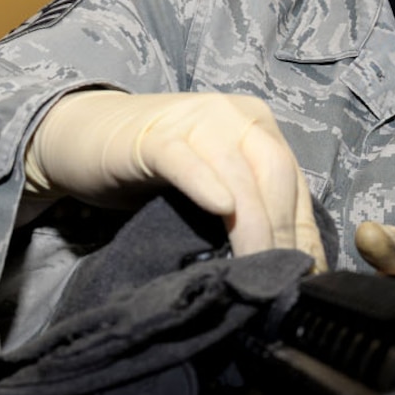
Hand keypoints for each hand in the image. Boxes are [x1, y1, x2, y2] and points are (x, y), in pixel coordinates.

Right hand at [26, 91, 325, 266]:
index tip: (307, 278)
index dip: (303, 233)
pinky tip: (218, 207)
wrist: (87, 136)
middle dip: (281, 231)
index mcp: (257, 126)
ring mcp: (194, 119)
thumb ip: (249, 212)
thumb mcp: (214, 189)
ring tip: (254, 266)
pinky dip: (204, 182)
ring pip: (235, 170)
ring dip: (249, 222)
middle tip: (278, 279)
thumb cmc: (156, 170)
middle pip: (272, 173)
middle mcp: (234, 115)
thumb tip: (290, 267)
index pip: (293, 183)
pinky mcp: (152, 135)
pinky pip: (185, 158)